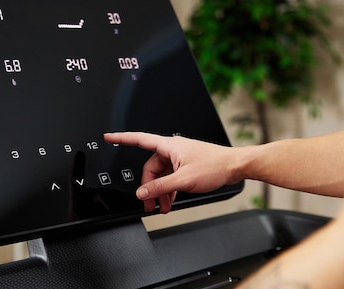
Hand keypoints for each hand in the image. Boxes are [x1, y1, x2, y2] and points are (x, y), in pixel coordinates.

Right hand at [104, 132, 239, 212]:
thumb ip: (160, 187)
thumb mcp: (183, 180)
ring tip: (163, 206)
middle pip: (150, 167)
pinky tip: (171, 201)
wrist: (235, 166)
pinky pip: (170, 177)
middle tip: (149, 203)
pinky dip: (169, 189)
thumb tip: (142, 192)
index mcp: (168, 146)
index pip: (139, 139)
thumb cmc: (214, 166)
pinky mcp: (186, 165)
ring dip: (160, 191)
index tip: (109, 137)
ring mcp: (179, 157)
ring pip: (161, 175)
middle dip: (148, 186)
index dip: (122, 138)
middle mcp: (172, 149)